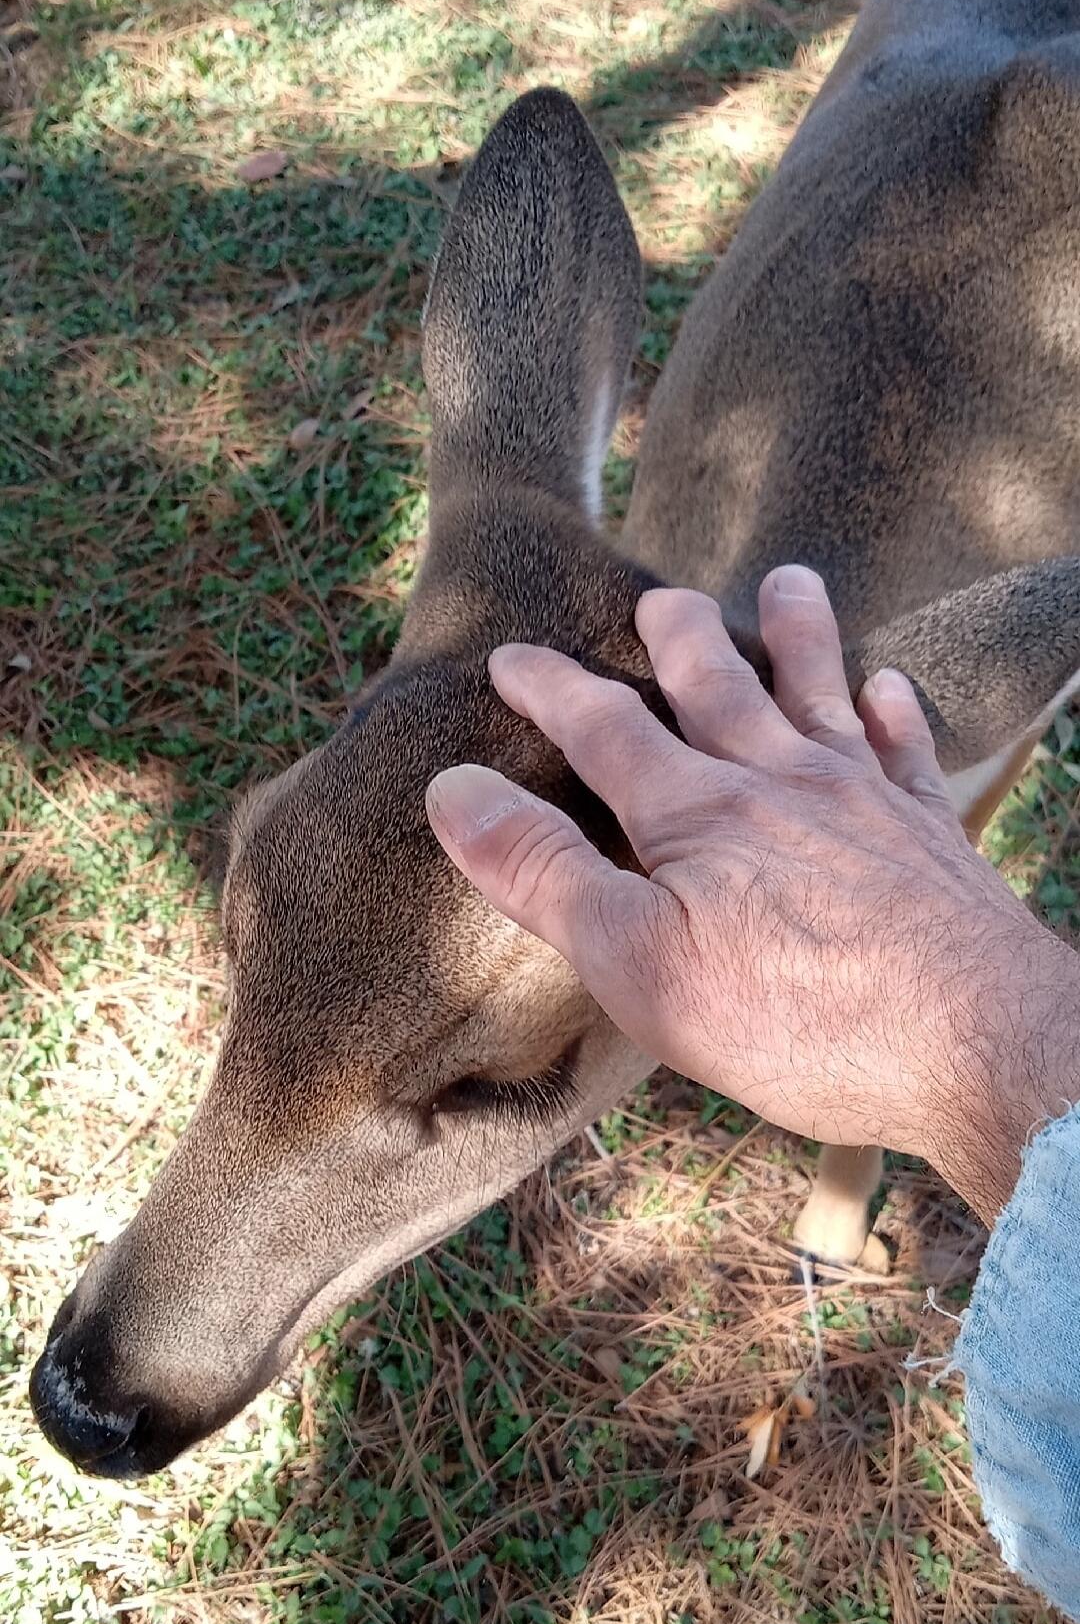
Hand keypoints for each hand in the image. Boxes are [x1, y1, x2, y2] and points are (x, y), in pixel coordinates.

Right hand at [426, 572, 1079, 1220]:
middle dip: (680, 638)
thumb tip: (454, 790)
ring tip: (788, 583)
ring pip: (819, 693)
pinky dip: (894, 711)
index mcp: (696, 815)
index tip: (511, 656)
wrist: (973, 1040)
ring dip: (799, 637)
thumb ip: (546, 873)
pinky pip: (906, 749)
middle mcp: (780, 784)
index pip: (604, 730)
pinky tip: (889, 690)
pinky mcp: (930, 837)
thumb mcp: (637, 962)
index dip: (551, 691)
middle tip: (661, 598)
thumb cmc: (797, 1019)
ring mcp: (864, 802)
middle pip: (720, 687)